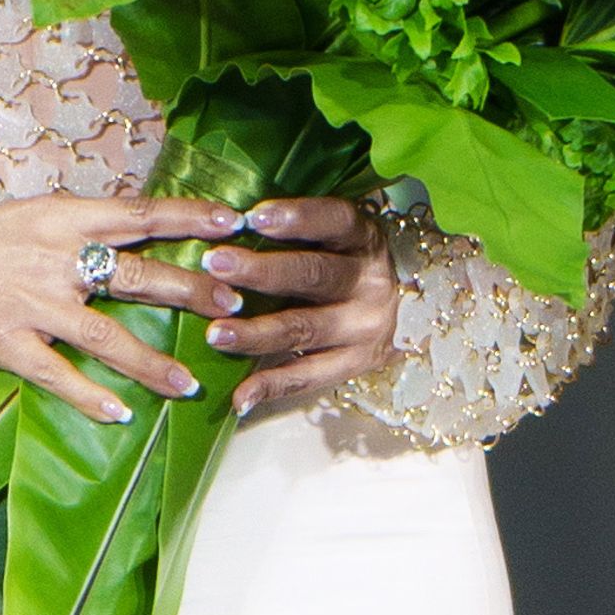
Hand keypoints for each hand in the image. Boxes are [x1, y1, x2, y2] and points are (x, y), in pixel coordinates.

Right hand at [0, 191, 245, 425]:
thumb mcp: (39, 214)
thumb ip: (87, 223)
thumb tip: (143, 226)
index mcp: (68, 218)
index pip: (140, 214)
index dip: (188, 217)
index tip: (232, 222)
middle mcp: (58, 260)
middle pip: (136, 275)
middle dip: (189, 290)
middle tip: (234, 305)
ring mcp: (35, 305)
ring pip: (105, 335)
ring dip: (150, 362)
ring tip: (188, 382)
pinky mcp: (9, 343)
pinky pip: (56, 374)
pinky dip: (88, 395)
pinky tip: (119, 414)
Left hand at [198, 197, 398, 417]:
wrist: (400, 310)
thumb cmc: (345, 259)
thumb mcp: (335, 235)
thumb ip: (294, 229)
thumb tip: (229, 220)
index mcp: (364, 238)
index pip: (335, 220)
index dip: (296, 217)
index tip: (253, 217)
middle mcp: (370, 282)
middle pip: (313, 275)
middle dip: (261, 271)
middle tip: (214, 264)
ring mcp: (364, 329)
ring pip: (305, 329)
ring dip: (256, 333)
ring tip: (215, 334)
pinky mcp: (354, 366)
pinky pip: (308, 378)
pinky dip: (271, 387)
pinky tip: (240, 397)